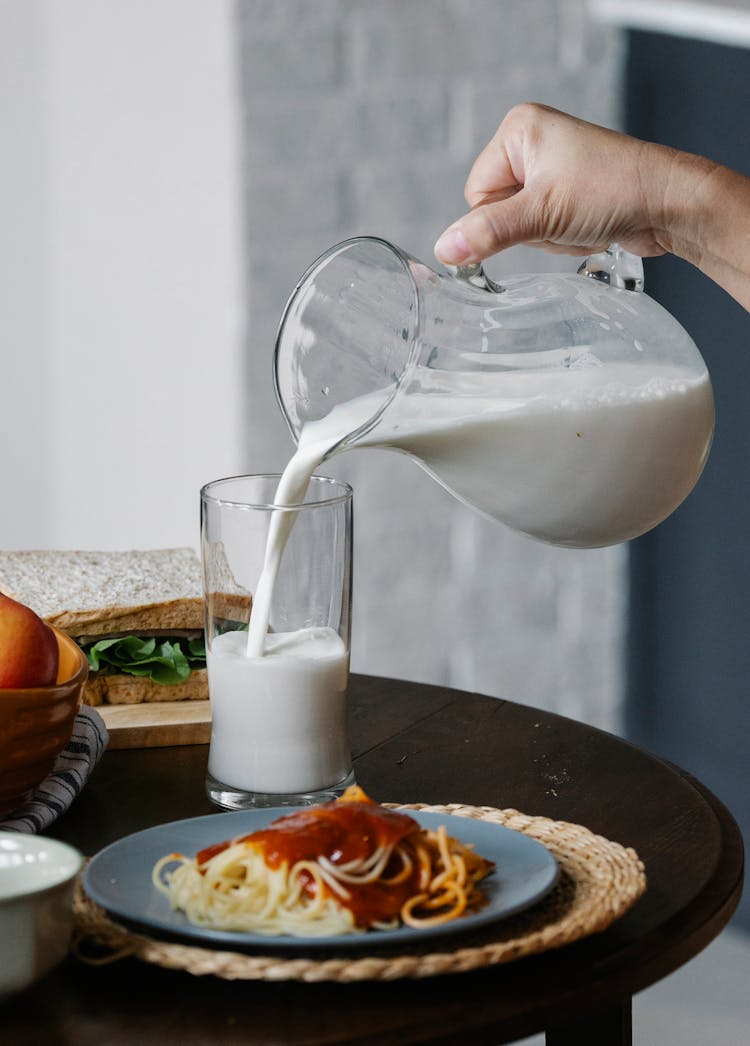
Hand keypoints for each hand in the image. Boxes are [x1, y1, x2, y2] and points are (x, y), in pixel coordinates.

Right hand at [434, 103, 692, 265]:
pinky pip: (540, 228)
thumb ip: (488, 233)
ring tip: (577, 220)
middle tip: (563, 216)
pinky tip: (584, 226)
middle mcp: (531, 143)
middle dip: (529, 227)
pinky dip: (559, 236)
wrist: (667, 204)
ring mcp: (549, 167)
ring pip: (518, 225)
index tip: (537, 214)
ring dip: (546, 235)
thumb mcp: (542, 214)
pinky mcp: (565, 190)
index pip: (476, 194)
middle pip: (496, 211)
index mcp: (517, 131)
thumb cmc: (613, 191)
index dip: (502, 218)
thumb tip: (443, 250)